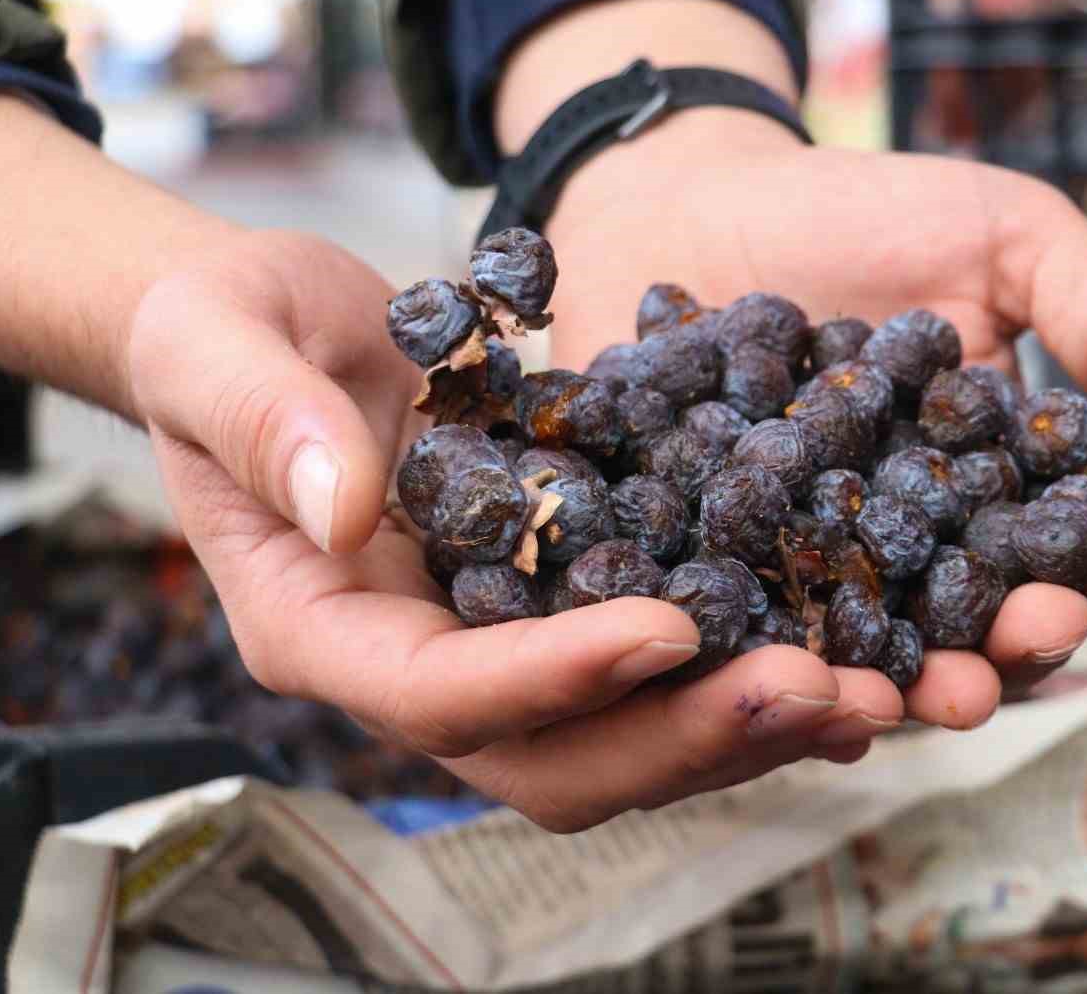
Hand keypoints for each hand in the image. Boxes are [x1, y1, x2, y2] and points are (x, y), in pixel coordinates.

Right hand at [128, 229, 896, 831]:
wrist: (282, 327)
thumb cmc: (223, 330)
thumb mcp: (214, 343)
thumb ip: (264, 421)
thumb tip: (347, 508)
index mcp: (321, 628)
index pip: (439, 693)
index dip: (555, 677)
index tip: (669, 628)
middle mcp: (417, 666)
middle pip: (556, 759)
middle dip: (687, 736)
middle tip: (822, 690)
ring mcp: (495, 647)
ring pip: (625, 738)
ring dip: (746, 724)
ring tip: (872, 687)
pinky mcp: (561, 607)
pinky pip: (659, 668)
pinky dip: (749, 664)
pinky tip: (852, 640)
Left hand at [541, 114, 1086, 706]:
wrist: (695, 197)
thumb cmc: (866, 213)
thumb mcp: (1007, 243)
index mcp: (995, 487)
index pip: (1070, 548)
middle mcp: (910, 549)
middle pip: (978, 623)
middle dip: (1020, 641)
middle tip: (1040, 636)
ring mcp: (810, 572)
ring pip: (872, 650)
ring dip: (915, 683)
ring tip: (941, 693)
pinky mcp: (712, 578)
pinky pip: (746, 634)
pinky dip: (772, 663)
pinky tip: (795, 683)